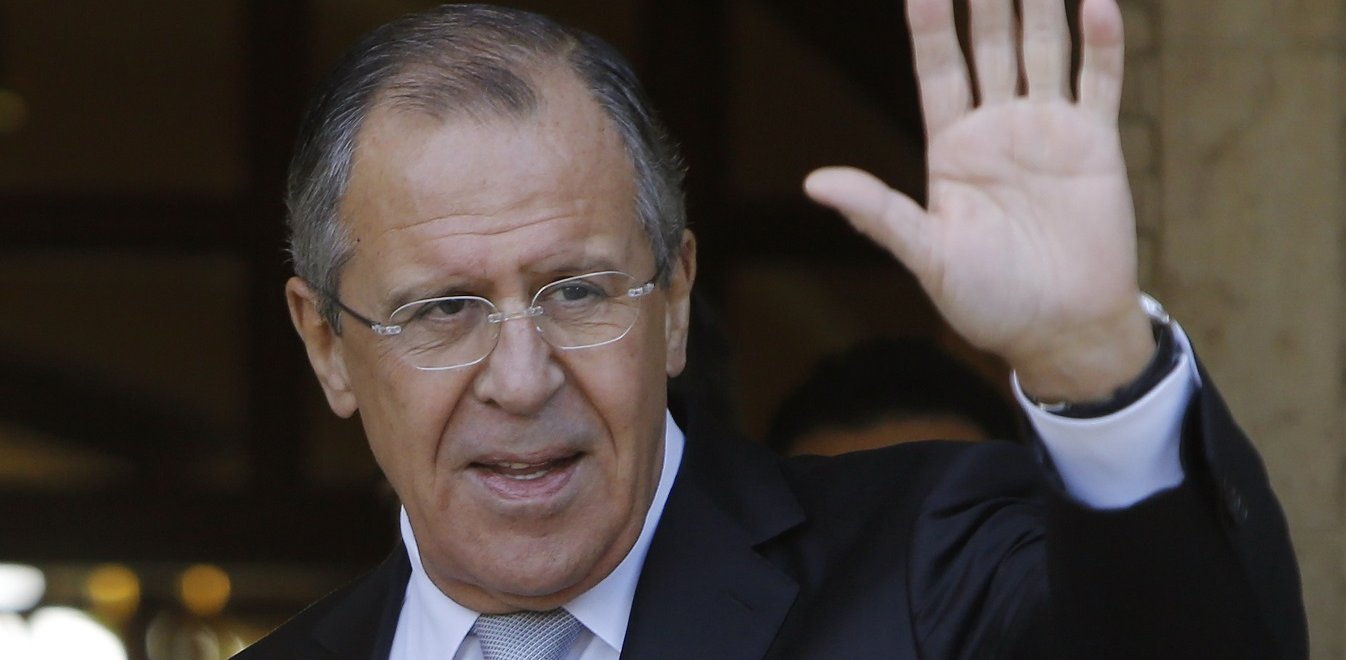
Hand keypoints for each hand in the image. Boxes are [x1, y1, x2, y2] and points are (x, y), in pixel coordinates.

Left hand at [804, 0, 1152, 401]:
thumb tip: (815, 183)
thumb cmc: (988, 301)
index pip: (938, 69)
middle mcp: (997, 128)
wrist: (1062, 331)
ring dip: (1041, 3)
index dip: (931, 25)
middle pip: (990, 44)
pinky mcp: (1096, 145)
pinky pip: (1099, 82)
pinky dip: (1102, 43)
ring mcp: (1048, 131)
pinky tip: (1098, 3)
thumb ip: (879, 213)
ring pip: (1043, 48)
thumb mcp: (927, 256)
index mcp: (952, 148)